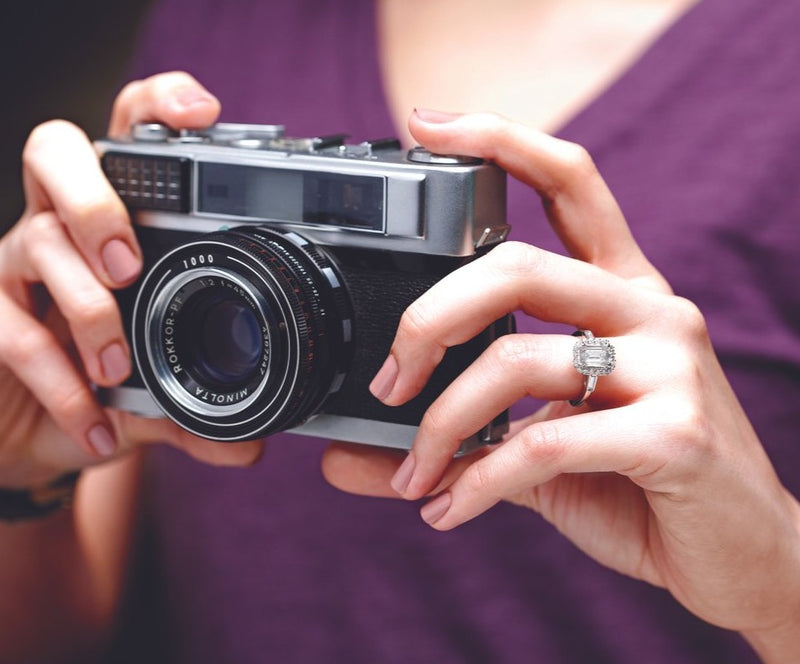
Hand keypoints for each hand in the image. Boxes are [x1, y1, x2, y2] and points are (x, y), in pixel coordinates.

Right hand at [0, 71, 261, 488]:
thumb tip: (252, 447)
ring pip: (38, 241)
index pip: (125, 137)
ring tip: (116, 368)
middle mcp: (61, 226)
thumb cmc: (99, 386)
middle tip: (128, 263)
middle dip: (95, 195)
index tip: (199, 112)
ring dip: (87, 310)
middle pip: (57, 151)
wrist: (34, 436)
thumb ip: (198, 416)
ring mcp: (15, 263)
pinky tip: (95, 422)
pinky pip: (14, 330)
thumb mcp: (157, 396)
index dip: (155, 107)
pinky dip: (62, 382)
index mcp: (116, 222)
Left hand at [322, 110, 799, 648]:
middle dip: (427, 320)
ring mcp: (671, 365)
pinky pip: (540, 445)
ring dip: (441, 426)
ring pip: (516, 359)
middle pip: (516, 264)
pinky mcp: (674, 434)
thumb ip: (454, 441)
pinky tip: (450, 511)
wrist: (738, 553)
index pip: (568, 182)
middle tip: (388, 380)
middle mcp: (651, 307)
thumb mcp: (538, 449)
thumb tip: (350, 456)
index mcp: (622, 291)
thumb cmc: (638, 483)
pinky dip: (477, 484)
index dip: (500, 140)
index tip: (426, 124)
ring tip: (417, 475)